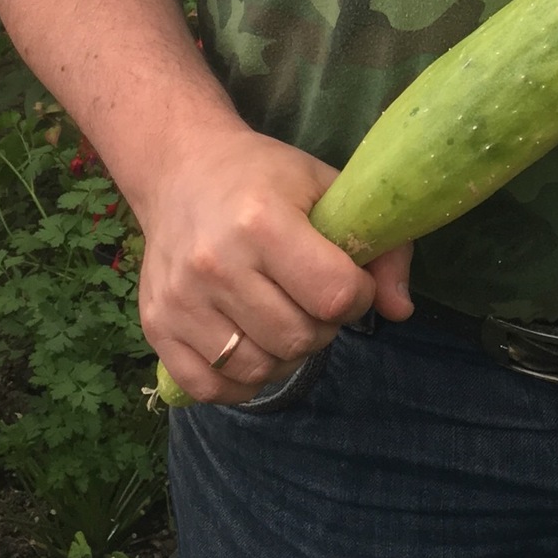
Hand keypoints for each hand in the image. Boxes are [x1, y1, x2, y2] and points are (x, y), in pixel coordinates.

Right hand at [134, 126, 412, 405]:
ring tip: (282, 315)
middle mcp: (215, 264)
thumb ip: (379, 247)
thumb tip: (402, 311)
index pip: (334, 296)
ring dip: (285, 353)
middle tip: (312, 296)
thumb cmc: (264, 177)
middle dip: (323, 325)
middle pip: (299, 338)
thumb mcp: (327, 187)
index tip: (348, 278)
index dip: (356, 295)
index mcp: (261, 222)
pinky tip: (251, 343)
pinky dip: (241, 381)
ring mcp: (180, 300)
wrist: (181, 170)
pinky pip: (211, 388)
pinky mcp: (156, 326)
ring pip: (259, 369)